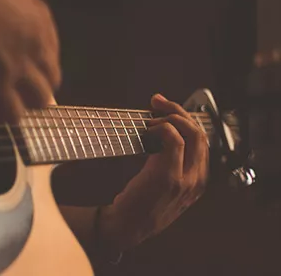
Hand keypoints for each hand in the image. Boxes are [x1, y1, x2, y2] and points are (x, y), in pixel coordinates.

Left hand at [100, 94, 208, 251]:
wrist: (127, 227)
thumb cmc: (140, 205)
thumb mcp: (165, 187)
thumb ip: (171, 164)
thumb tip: (161, 133)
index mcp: (198, 181)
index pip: (202, 141)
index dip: (185, 120)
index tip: (166, 109)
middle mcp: (198, 180)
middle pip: (200, 133)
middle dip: (180, 111)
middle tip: (159, 102)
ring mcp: (186, 179)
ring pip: (191, 133)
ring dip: (171, 116)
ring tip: (152, 115)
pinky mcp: (168, 176)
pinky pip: (173, 139)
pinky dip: (162, 128)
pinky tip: (148, 130)